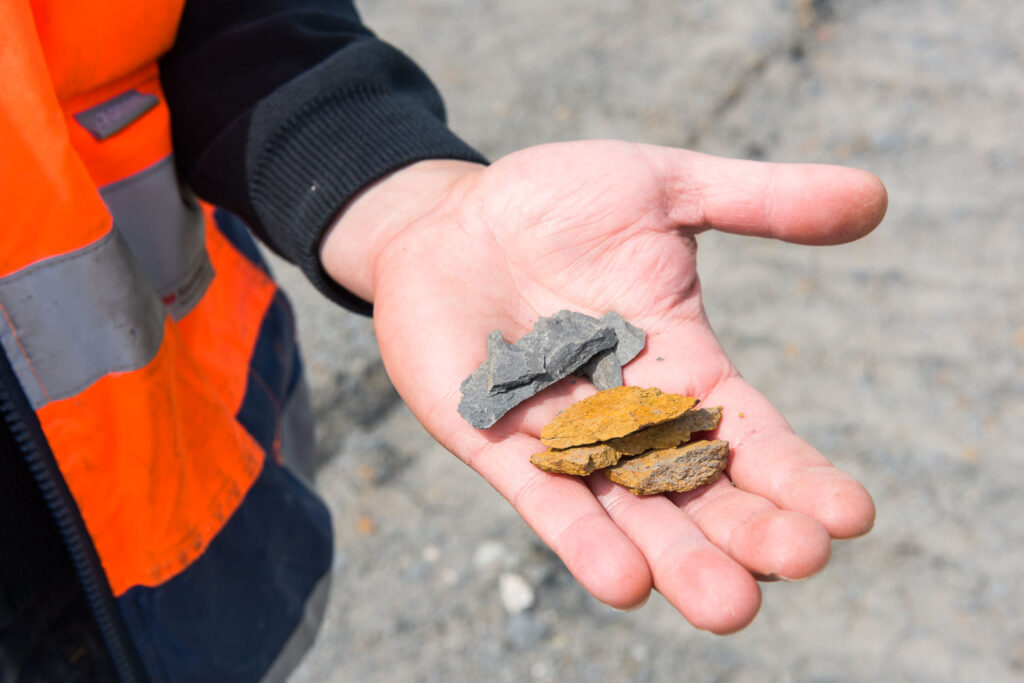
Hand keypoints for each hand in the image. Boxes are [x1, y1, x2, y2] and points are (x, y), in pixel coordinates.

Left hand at [322, 141, 885, 632]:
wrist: (449, 217)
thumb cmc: (557, 200)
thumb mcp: (666, 189)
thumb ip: (761, 201)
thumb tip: (875, 196)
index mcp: (681, 364)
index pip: (750, 432)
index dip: (797, 473)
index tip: (850, 515)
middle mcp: (629, 417)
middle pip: (697, 487)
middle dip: (745, 530)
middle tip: (796, 563)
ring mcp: (562, 435)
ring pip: (626, 509)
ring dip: (674, 557)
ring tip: (727, 605)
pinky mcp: (495, 441)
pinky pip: (541, 495)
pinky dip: (579, 537)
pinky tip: (623, 581)